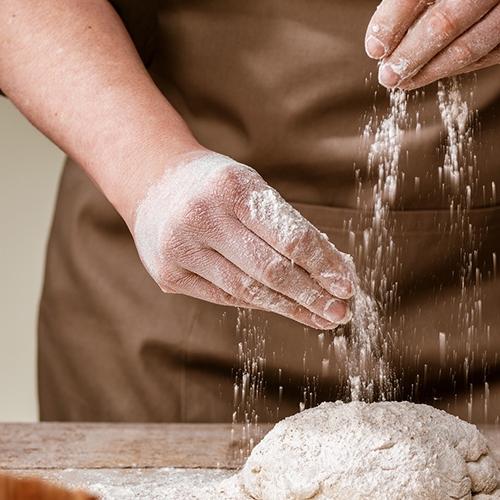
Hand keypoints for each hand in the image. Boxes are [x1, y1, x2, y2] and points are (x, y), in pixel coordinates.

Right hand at [133, 151, 354, 328]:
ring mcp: (180, 248)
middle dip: (312, 296)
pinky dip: (259, 304)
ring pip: (248, 291)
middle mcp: (201, 216)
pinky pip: (225, 297)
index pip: (289, 237)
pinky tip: (284, 308)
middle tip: (340, 313)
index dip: (322, 265)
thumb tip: (335, 270)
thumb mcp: (252, 187)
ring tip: (320, 318)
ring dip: (290, 308)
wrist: (152, 181)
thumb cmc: (218, 186)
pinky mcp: (168, 275)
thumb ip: (288, 226)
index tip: (347, 286)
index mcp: (232, 186)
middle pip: (271, 270)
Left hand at [365, 0, 499, 89]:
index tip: (374, 46)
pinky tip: (439, 72)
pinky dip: (459, 68)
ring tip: (405, 81)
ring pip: (467, 48)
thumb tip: (390, 35)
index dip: (390, 19)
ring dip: (429, 70)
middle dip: (408, 54)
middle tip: (387, 75)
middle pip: (442, 22)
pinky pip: (491, 57)